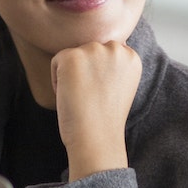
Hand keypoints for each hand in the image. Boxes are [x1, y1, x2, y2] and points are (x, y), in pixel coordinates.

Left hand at [51, 41, 141, 179]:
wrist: (97, 139)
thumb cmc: (105, 120)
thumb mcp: (119, 87)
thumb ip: (112, 65)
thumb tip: (94, 54)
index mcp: (131, 57)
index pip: (106, 52)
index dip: (99, 76)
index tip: (103, 96)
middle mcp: (116, 48)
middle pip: (88, 51)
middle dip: (86, 73)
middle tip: (92, 99)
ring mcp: (94, 50)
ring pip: (73, 56)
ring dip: (72, 76)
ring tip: (83, 98)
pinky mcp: (72, 56)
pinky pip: (56, 62)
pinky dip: (57, 81)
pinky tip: (72, 97)